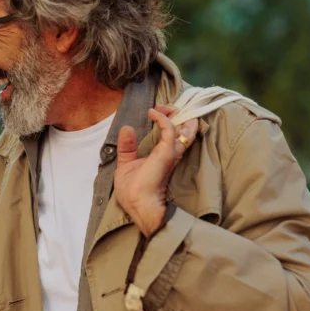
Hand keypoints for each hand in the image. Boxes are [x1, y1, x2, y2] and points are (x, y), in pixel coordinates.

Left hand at [114, 105, 198, 236]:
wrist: (137, 204)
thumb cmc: (132, 191)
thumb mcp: (126, 164)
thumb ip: (127, 147)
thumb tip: (127, 128)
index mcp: (163, 157)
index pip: (174, 136)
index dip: (168, 121)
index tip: (155, 112)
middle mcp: (170, 154)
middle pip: (183, 130)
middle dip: (176, 114)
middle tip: (167, 107)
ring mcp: (170, 153)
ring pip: (183, 129)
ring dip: (173, 114)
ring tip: (163, 106)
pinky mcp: (166, 152)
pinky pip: (169, 130)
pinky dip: (162, 119)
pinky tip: (152, 113)